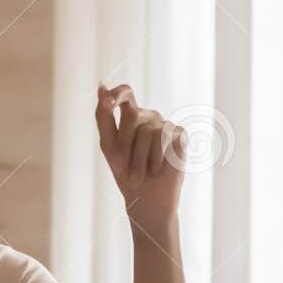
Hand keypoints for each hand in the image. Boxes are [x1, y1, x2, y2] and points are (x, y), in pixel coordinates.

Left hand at [95, 83, 185, 235]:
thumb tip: (101, 85)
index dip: (118, 93)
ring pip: (148, 131)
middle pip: (133, 115)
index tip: (108, 103)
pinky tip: (158, 168)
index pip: (126, 92)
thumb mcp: (108, 144)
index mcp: (132, 115)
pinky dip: (157, 157)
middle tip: (124, 165)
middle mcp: (150, 117)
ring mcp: (166, 125)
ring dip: (139, 158)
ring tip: (140, 173)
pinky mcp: (180, 135)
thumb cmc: (125, 172)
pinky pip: (165, 137)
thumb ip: (103, 116)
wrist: (145, 197)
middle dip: (125, 143)